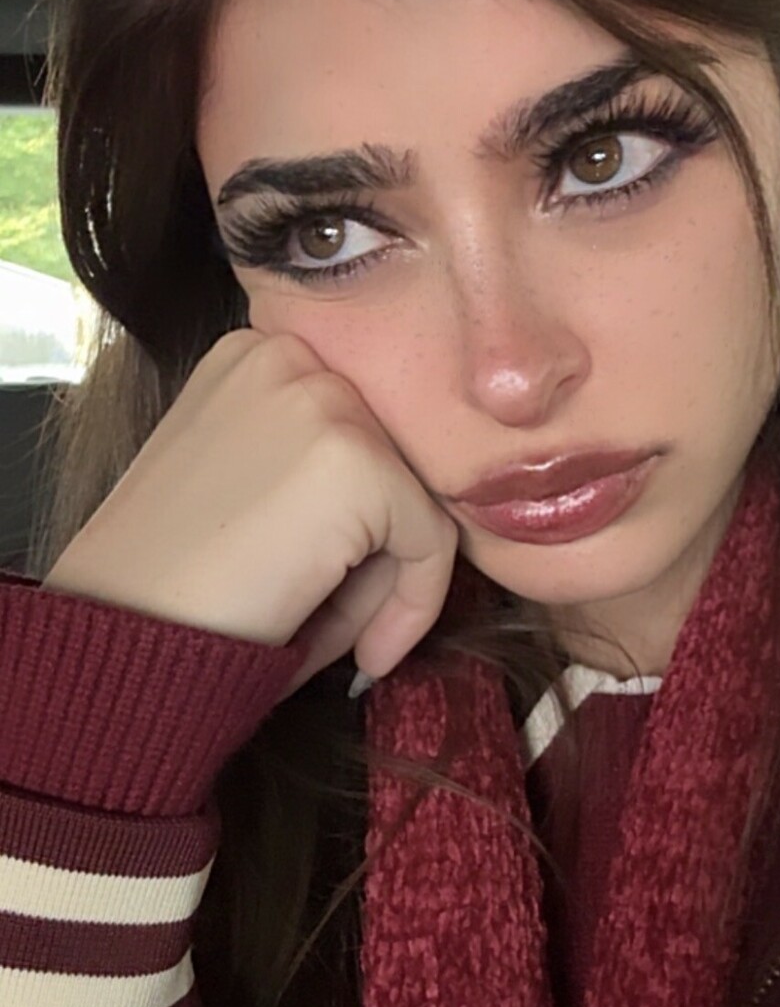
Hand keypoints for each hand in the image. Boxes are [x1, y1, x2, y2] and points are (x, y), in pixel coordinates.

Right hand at [42, 329, 459, 697]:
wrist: (120, 638)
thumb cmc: (174, 588)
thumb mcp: (256, 502)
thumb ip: (335, 487)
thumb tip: (429, 517)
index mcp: (254, 356)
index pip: (357, 428)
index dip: (358, 516)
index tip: (330, 580)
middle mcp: (288, 355)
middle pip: (394, 456)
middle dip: (377, 544)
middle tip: (331, 615)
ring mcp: (323, 399)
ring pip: (418, 495)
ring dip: (389, 575)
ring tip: (329, 629)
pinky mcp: (355, 458)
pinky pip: (432, 540)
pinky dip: (414, 606)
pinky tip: (363, 650)